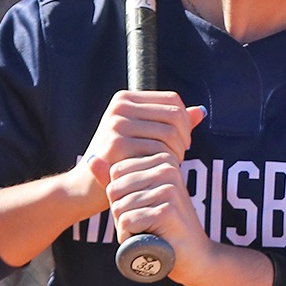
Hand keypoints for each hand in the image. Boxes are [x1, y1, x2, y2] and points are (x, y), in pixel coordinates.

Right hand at [74, 90, 205, 209]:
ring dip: (178, 153)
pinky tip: (161, 173)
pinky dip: (166, 164)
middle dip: (184, 138)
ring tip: (171, 166)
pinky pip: (159, 151)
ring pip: (170, 133)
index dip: (185, 121)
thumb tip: (200, 111)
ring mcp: (117, 124)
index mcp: (125, 98)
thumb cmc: (119, 162)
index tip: (183, 142)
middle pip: (174, 115)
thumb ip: (170, 124)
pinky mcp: (117, 145)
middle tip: (180, 157)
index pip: (173, 100)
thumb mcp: (143, 137)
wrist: (85, 187)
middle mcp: (119, 106)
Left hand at [105, 149, 211, 280]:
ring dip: (126, 228)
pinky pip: (128, 222)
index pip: (116, 173)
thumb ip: (114, 179)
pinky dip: (131, 237)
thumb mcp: (137, 198)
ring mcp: (169, 188)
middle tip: (146, 224)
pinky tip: (149, 241)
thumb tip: (91, 159)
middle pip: (115, 190)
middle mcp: (167, 168)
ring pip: (120, 208)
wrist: (195, 257)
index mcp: (162, 159)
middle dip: (122, 213)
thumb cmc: (162, 227)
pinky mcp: (167, 210)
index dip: (121, 197)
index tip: (144, 208)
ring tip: (149, 232)